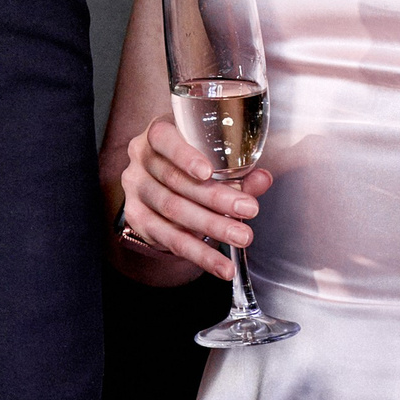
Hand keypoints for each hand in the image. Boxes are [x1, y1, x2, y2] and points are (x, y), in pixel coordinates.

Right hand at [121, 114, 271, 279]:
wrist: (163, 183)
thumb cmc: (193, 160)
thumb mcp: (214, 157)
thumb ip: (238, 169)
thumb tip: (263, 179)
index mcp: (157, 134)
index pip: (164, 139)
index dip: (185, 156)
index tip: (207, 172)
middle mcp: (141, 159)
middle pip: (175, 181)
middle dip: (215, 198)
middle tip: (248, 210)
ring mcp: (136, 190)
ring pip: (173, 211)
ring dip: (211, 227)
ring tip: (241, 237)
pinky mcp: (138, 220)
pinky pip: (170, 240)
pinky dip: (200, 254)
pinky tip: (221, 265)